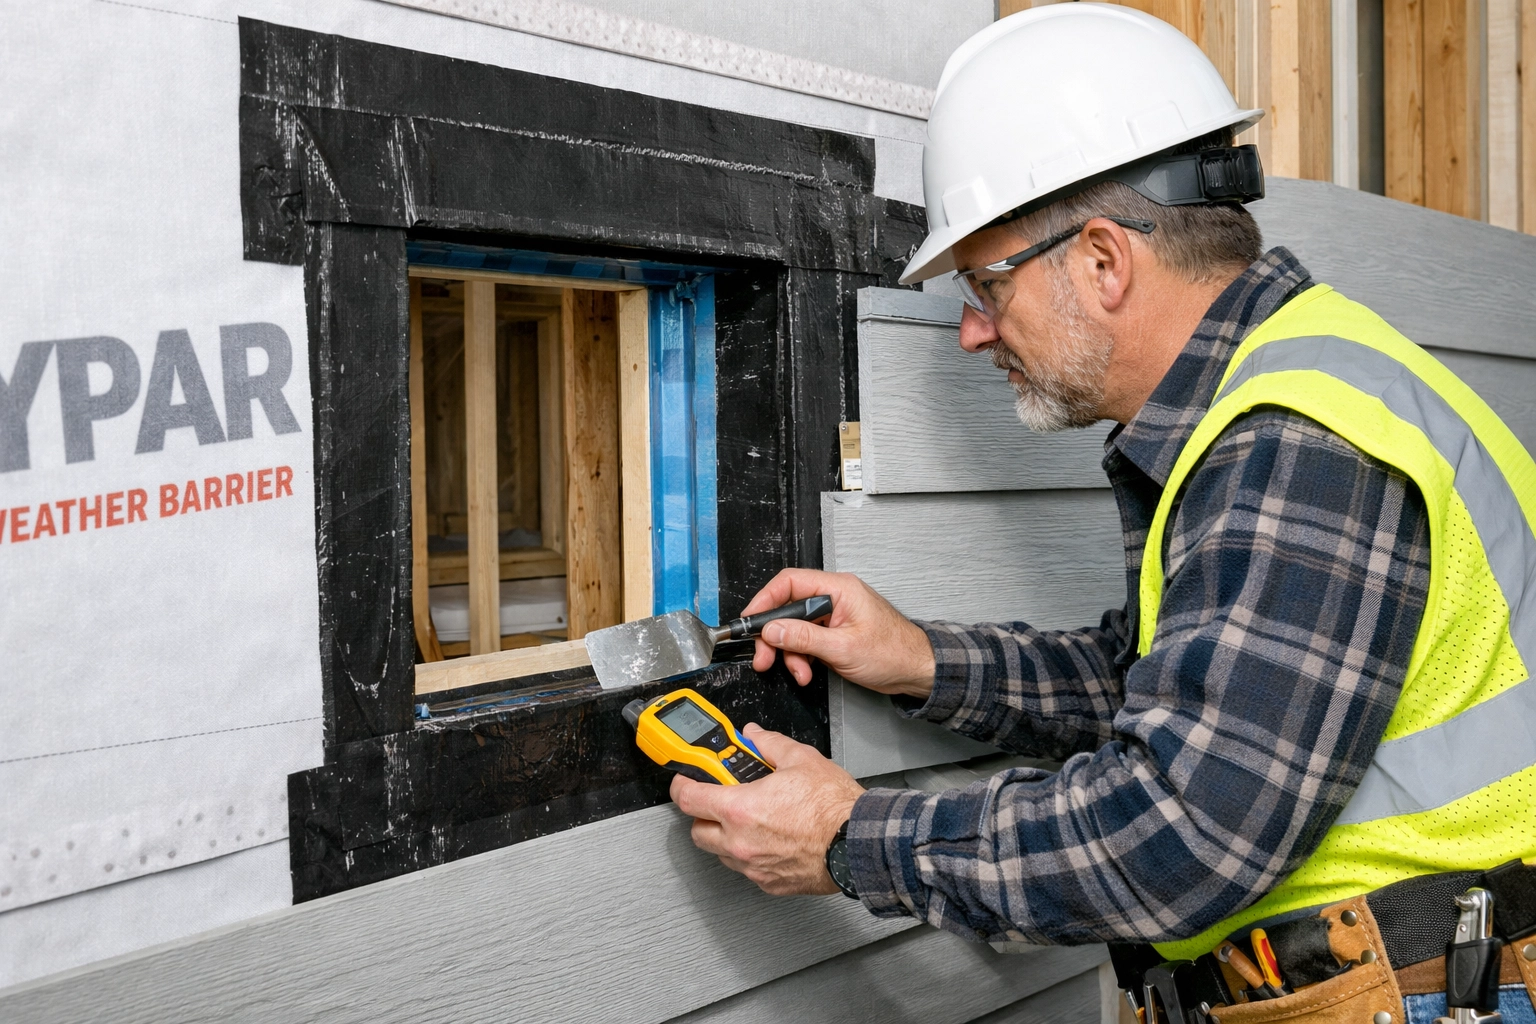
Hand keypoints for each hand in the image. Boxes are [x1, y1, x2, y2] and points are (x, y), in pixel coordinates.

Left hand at [671, 724, 864, 894]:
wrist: (859, 842)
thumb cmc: (834, 808)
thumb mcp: (801, 759)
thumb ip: (769, 744)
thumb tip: (754, 736)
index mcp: (739, 809)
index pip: (688, 799)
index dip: (681, 786)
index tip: (685, 780)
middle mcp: (740, 842)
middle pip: (697, 832)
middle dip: (703, 815)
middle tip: (719, 800)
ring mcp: (753, 867)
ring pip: (721, 854)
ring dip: (726, 837)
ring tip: (750, 820)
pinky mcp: (770, 884)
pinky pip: (747, 870)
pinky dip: (751, 855)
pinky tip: (770, 840)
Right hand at [743, 568, 935, 698]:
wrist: (917, 670)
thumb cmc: (894, 653)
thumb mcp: (843, 648)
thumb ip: (804, 638)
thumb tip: (773, 629)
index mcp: (839, 589)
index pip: (790, 582)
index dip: (764, 600)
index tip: (750, 621)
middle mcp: (834, 597)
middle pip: (788, 608)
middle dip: (774, 635)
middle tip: (764, 657)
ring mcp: (834, 615)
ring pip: (794, 628)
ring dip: (790, 653)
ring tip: (799, 673)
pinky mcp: (834, 632)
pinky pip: (806, 640)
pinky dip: (802, 658)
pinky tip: (807, 672)